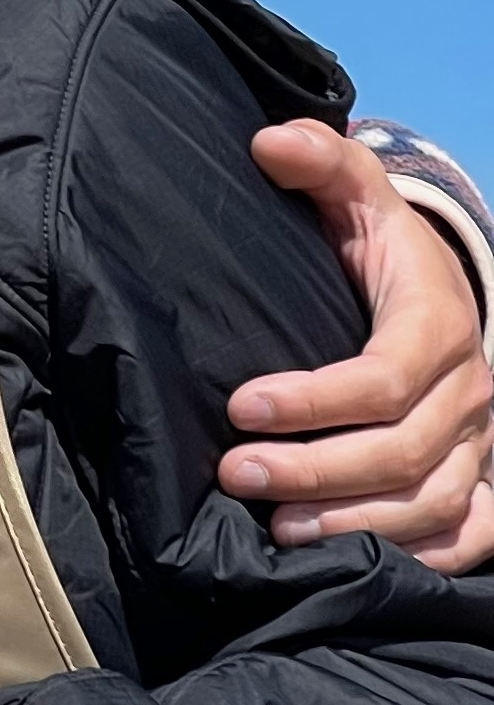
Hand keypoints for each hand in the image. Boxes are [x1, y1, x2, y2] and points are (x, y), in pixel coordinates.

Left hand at [222, 121, 493, 569]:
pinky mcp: (480, 480)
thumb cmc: (379, 249)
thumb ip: (320, 164)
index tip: (240, 406)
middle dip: (315, 470)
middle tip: (235, 473)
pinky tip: (351, 562)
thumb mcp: (355, 197)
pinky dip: (420, 556)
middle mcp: (470, 391)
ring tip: (274, 529)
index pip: (386, 378)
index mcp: (438, 324)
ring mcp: (480, 443)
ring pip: (433, 503)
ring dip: (353, 522)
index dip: (314, 400)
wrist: (437, 293)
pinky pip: (468, 534)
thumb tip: (268, 142)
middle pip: (404, 451)